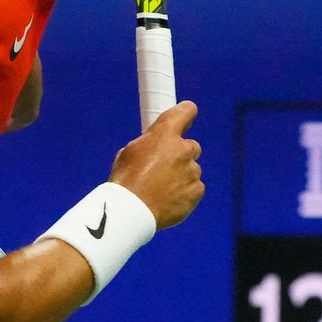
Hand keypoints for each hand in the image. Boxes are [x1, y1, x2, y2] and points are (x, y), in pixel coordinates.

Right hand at [108, 101, 203, 229]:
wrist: (131, 210)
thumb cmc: (125, 181)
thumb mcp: (129, 153)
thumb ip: (148, 144)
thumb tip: (154, 146)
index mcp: (164, 134)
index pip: (186, 111)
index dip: (185, 113)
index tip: (185, 117)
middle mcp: (182, 149)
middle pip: (191, 146)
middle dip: (180, 154)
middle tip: (162, 167)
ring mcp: (192, 171)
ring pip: (191, 169)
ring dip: (181, 176)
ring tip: (160, 189)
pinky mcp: (196, 191)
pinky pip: (194, 188)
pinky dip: (184, 192)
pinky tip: (167, 199)